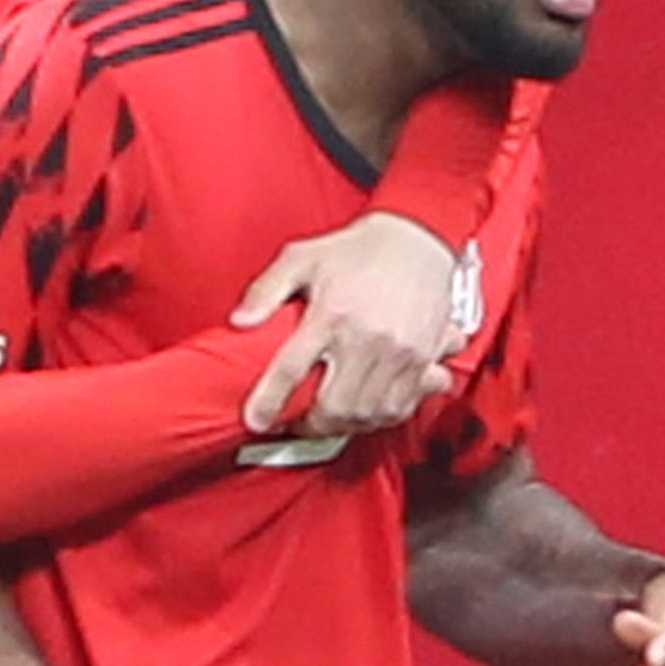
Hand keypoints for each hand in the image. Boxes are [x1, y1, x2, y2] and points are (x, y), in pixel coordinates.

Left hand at [236, 211, 462, 441]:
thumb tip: (240, 321)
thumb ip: (266, 289)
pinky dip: (379, 418)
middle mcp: (367, 338)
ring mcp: (400, 353)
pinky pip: (401, 407)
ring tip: (330, 419)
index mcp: (332, 314)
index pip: (291, 370)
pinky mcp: (424, 359)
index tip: (255, 419)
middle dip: (312, 424)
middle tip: (299, 421)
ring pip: (368, 414)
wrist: (418, 239)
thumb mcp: (302, 257)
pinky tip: (365, 411)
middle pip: (335, 406)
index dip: (268, 402)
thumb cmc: (358, 250)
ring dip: (345, 426)